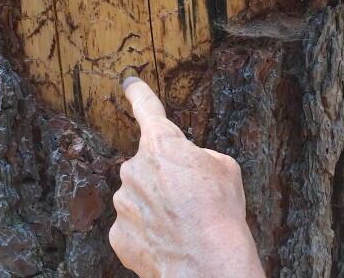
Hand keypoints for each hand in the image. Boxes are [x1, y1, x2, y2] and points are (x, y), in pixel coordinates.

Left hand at [109, 78, 264, 277]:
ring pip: (139, 197)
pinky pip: (134, 226)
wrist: (208, 263)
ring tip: (183, 224)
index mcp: (162, 145)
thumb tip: (188, 168)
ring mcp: (123, 203)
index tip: (129, 84)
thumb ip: (198, 158)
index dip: (139, 94)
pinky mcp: (118, 234)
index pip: (148, 110)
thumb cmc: (220, 213)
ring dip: (156, 206)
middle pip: (149, 166)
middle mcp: (135, 169)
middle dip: (166, 179)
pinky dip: (148, 232)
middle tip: (190, 200)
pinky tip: (168, 241)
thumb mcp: (224, 169)